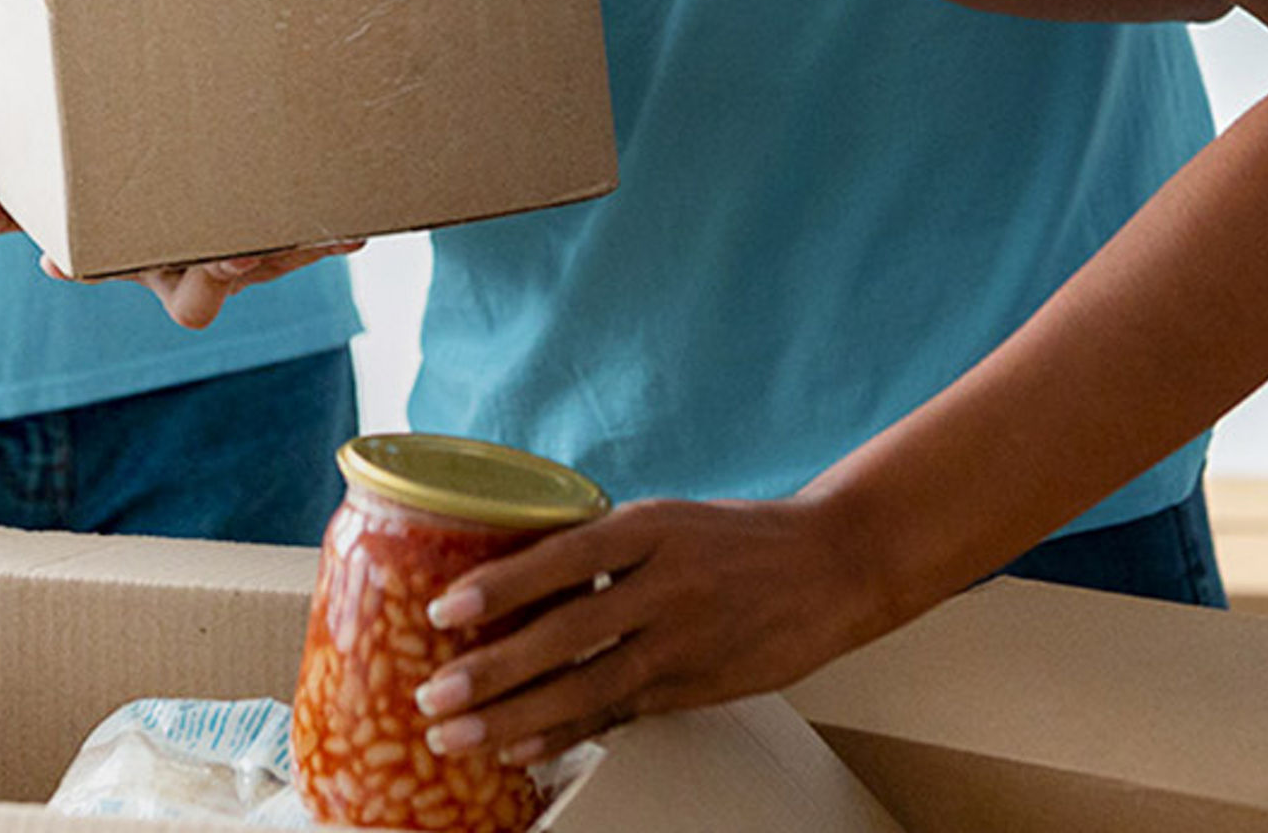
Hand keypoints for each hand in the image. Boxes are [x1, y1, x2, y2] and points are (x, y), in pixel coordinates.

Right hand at [0, 177, 364, 328]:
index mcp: (123, 251)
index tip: (62, 252)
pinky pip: (311, 245)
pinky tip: (356, 228)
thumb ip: (10, 190)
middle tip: (218, 253)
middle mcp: (181, 260)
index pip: (93, 268)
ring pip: (257, 267)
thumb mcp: (63, 172)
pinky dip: (332, 237)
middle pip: (191, 290)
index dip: (84, 265)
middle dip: (204, 274)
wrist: (213, 141)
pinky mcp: (291, 237)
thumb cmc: (126, 165)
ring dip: (276, 255)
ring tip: (294, 234)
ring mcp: (239, 252)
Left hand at [409, 495, 879, 764]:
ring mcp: (684, 641)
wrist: (834, 566)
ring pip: (587, 686)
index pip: (566, 555)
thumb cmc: (736, 539)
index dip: (503, 585)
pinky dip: (567, 732)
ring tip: (455, 734)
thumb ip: (601, 548)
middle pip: (567, 633)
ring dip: (514, 715)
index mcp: (653, 528)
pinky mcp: (696, 685)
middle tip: (432, 695)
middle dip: (493, 670)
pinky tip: (521, 747)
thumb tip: (513, 574)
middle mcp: (667, 584)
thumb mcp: (667, 520)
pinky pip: (619, 714)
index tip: (443, 609)